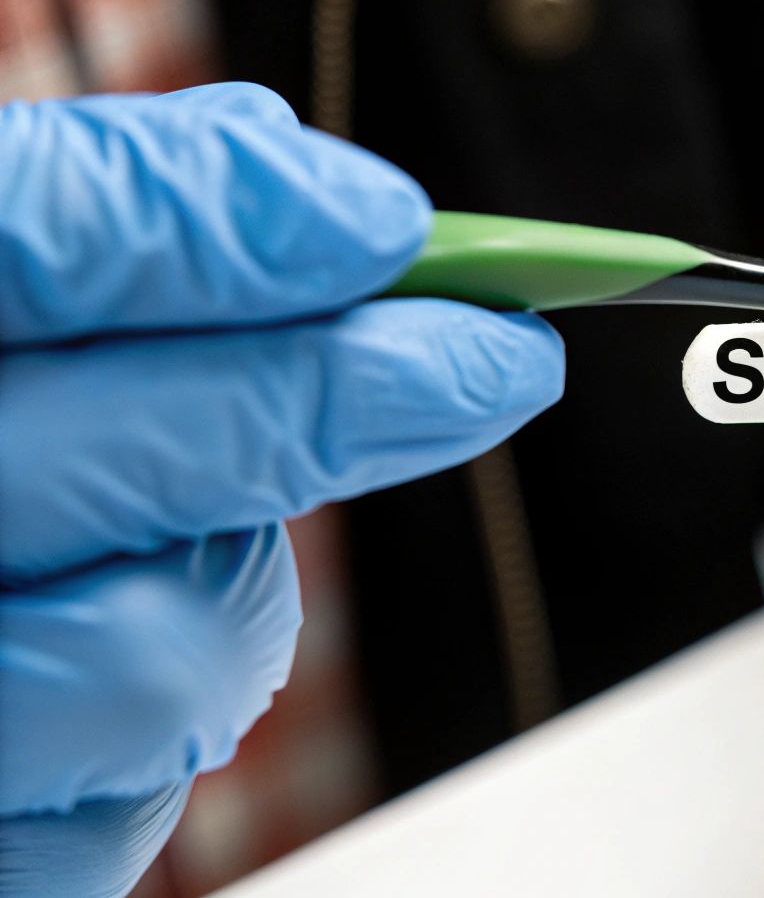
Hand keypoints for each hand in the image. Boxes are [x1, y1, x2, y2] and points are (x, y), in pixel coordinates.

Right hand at [0, 84, 564, 896]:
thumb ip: (67, 216)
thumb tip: (289, 174)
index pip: (36, 238)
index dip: (224, 224)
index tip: (380, 219)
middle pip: (169, 453)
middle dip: (361, 393)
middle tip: (501, 357)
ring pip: (180, 647)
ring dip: (244, 579)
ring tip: (208, 531)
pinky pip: (127, 804)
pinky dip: (166, 722)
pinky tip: (111, 652)